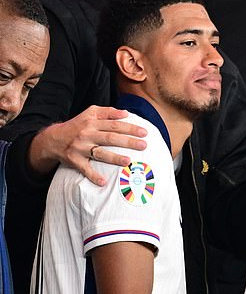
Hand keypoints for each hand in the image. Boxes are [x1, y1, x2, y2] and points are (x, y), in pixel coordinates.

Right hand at [28, 106, 146, 185]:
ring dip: (114, 158)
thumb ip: (108, 112)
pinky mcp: (74, 160)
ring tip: (128, 161)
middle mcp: (87, 134)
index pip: (114, 124)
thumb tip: (126, 113)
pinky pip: (85, 169)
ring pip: (100, 153)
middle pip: (110, 138)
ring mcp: (80, 148)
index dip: (130, 128)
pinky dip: (93, 176)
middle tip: (144, 145)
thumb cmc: (77, 125)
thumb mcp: (90, 113)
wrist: (52, 138)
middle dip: (128, 141)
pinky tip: (103, 182)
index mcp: (92, 122)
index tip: (144, 132)